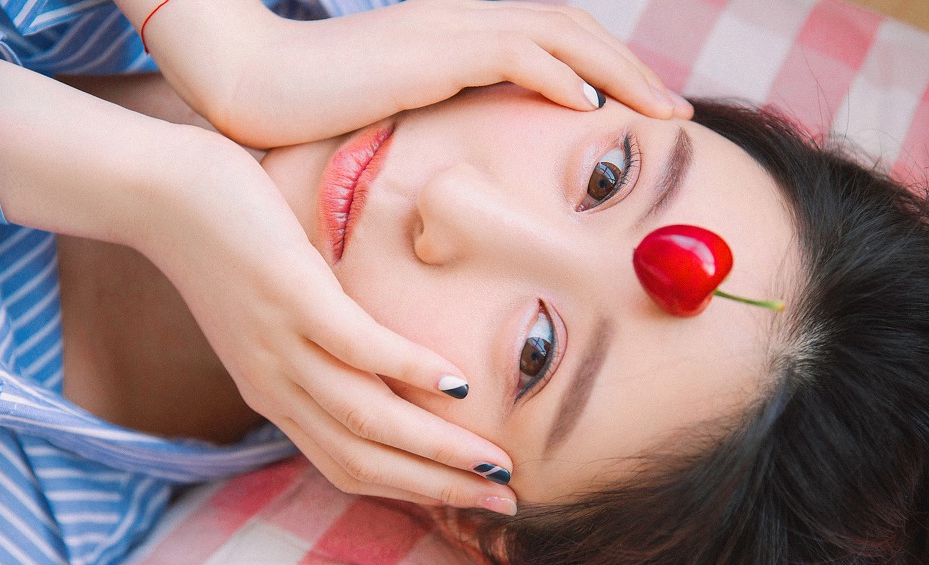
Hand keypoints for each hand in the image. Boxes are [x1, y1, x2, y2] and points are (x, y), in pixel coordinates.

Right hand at [132, 0, 692, 147]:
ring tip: (662, 111)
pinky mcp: (428, 54)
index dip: (608, 71)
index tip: (645, 115)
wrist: (248, 85)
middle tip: (680, 112)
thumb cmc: (310, 115)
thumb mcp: (392, 124)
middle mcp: (462, 25)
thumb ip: (438, 134)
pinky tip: (590, 107)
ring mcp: (447, 34)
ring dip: (619, 70)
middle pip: (572, 31)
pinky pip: (511, 54)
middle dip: (634, 68)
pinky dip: (558, 75)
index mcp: (459, 41)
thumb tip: (470, 175)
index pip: (553, 43)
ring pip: (558, 35)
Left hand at [145, 130, 518, 511]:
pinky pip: (356, 346)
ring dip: (435, 448)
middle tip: (505, 505)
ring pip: (365, 417)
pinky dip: (408, 369)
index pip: (351, 467)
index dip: (414, 493)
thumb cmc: (224, 242)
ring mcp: (281, 343)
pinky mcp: (288, 295)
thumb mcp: (272, 313)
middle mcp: (278, 384)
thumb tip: (382, 355)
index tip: (473, 501)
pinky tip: (456, 382)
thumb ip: (318, 344)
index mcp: (276, 394)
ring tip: (493, 463)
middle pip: (365, 461)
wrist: (154, 192)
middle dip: (439, 490)